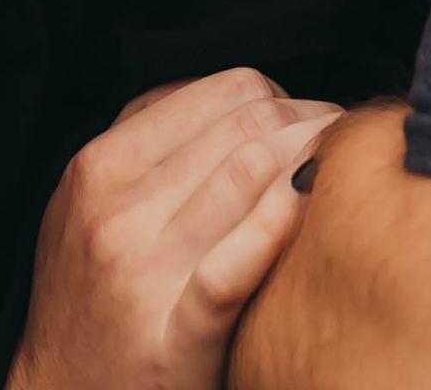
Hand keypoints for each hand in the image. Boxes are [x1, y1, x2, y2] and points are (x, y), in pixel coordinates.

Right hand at [8, 68, 339, 389]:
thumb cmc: (89, 293)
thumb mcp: (91, 201)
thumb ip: (150, 138)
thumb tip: (240, 94)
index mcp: (100, 165)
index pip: (223, 91)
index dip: (284, 96)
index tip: (307, 116)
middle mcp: (116, 211)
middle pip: (247, 127)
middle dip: (309, 122)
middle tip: (340, 138)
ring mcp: (141, 273)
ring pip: (249, 175)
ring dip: (310, 162)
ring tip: (339, 170)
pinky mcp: (171, 340)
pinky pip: (232, 267)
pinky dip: (277, 226)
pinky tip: (307, 209)